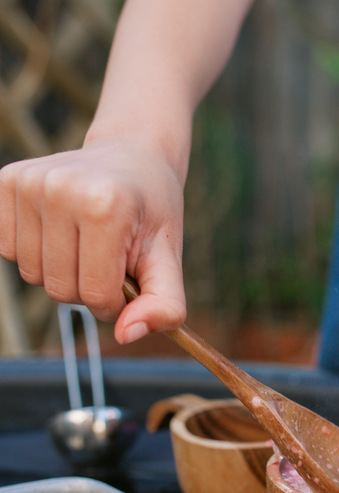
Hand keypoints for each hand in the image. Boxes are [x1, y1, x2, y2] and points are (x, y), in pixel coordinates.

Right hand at [0, 142, 185, 343]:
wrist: (132, 156)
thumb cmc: (151, 212)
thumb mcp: (169, 259)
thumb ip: (164, 305)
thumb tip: (127, 335)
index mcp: (105, 205)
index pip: (96, 293)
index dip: (114, 302)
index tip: (128, 281)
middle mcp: (61, 188)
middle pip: (60, 289)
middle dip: (88, 289)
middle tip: (108, 260)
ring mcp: (29, 182)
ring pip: (31, 275)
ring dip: (61, 272)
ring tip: (86, 243)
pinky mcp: (7, 181)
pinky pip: (8, 250)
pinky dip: (36, 253)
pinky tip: (60, 230)